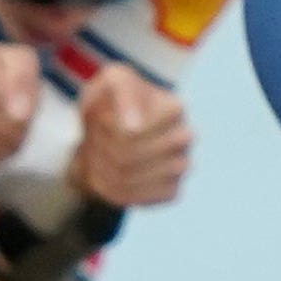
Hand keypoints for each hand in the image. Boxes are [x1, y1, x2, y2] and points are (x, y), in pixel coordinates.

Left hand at [73, 63, 191, 207]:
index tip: (99, 117)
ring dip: (101, 169)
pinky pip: (135, 198)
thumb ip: (120, 91)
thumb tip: (133, 126)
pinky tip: (111, 176)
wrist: (110, 135)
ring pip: (125, 179)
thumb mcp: (110, 82)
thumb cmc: (112, 103)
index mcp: (174, 108)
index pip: (127, 133)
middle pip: (124, 158)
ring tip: (100, 156)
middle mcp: (185, 137)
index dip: (102, 127)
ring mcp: (182, 166)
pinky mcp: (173, 191)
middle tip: (95, 139)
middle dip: (99, 149)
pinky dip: (112, 190)